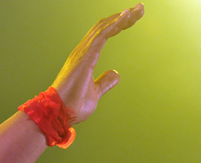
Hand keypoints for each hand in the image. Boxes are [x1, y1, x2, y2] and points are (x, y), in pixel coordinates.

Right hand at [52, 4, 143, 123]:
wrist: (61, 114)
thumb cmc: (73, 105)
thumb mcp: (95, 93)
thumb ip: (105, 82)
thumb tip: (116, 74)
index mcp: (85, 57)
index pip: (103, 34)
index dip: (118, 24)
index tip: (133, 18)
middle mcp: (83, 51)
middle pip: (105, 26)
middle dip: (123, 17)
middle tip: (140, 9)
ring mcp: (83, 52)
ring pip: (104, 27)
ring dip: (122, 17)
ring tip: (137, 10)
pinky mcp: (85, 57)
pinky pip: (101, 35)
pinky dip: (114, 24)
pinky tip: (126, 16)